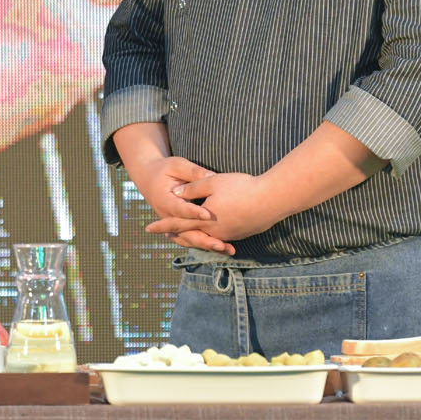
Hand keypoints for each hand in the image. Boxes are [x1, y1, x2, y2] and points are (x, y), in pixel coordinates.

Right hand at [124, 154, 235, 254]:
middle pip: (185, 232)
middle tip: (222, 245)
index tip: (209, 215)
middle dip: (205, 240)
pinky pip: (192, 238)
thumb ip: (194, 172)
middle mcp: (167, 216)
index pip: (180, 209)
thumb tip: (212, 177)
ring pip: (190, 239)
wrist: (149, 177)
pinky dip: (206, 244)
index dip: (194, 213)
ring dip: (208, 245)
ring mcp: (172, 224)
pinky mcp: (179, 227)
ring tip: (227, 249)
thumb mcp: (177, 165)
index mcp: (164, 200)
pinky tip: (223, 247)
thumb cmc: (165, 169)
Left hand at [146, 173, 275, 248]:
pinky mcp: (241, 234)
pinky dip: (212, 236)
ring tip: (186, 234)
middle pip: (191, 235)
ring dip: (195, 236)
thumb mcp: (212, 182)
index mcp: (205, 220)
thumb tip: (175, 192)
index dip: (162, 225)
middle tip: (164, 234)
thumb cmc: (241, 187)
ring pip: (207, 237)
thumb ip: (192, 188)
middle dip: (177, 234)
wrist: (272, 200)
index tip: (147, 228)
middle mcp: (215, 232)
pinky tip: (212, 233)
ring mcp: (229, 235)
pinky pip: (221, 236)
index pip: (177, 223)